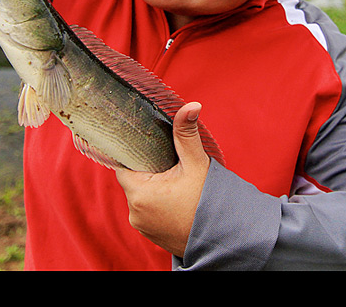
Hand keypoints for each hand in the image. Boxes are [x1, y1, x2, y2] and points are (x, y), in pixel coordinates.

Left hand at [115, 102, 210, 256]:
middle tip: (171, 165)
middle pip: (133, 179)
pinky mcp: (151, 234)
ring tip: (175, 183)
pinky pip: (148, 210)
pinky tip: (175, 199)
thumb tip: (190, 106)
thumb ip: (187, 134)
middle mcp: (135, 212)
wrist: (222, 239)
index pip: (123, 164)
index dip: (136, 154)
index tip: (150, 147)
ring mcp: (142, 225)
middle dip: (150, 170)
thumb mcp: (196, 164)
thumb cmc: (208, 204)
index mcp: (139, 192)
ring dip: (154, 187)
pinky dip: (158, 203)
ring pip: (140, 195)